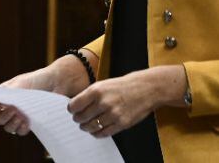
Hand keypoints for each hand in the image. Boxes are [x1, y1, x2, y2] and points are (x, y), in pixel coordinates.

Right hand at [0, 68, 52, 135]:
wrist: (55, 83)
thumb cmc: (36, 80)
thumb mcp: (21, 83)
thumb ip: (9, 93)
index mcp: (1, 96)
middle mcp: (7, 108)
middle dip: (3, 116)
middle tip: (13, 110)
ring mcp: (17, 117)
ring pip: (8, 127)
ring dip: (12, 124)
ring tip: (20, 117)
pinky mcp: (27, 123)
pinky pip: (20, 131)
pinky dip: (21, 128)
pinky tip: (26, 123)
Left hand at [67, 65, 186, 137]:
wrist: (147, 88)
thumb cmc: (124, 85)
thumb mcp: (104, 84)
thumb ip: (90, 94)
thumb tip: (76, 106)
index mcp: (96, 90)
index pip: (74, 105)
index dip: (71, 110)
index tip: (72, 111)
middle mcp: (103, 102)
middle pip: (81, 118)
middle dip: (78, 120)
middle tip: (78, 119)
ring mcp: (113, 114)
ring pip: (91, 127)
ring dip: (86, 128)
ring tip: (86, 126)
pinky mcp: (121, 123)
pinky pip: (103, 133)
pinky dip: (97, 133)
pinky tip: (96, 130)